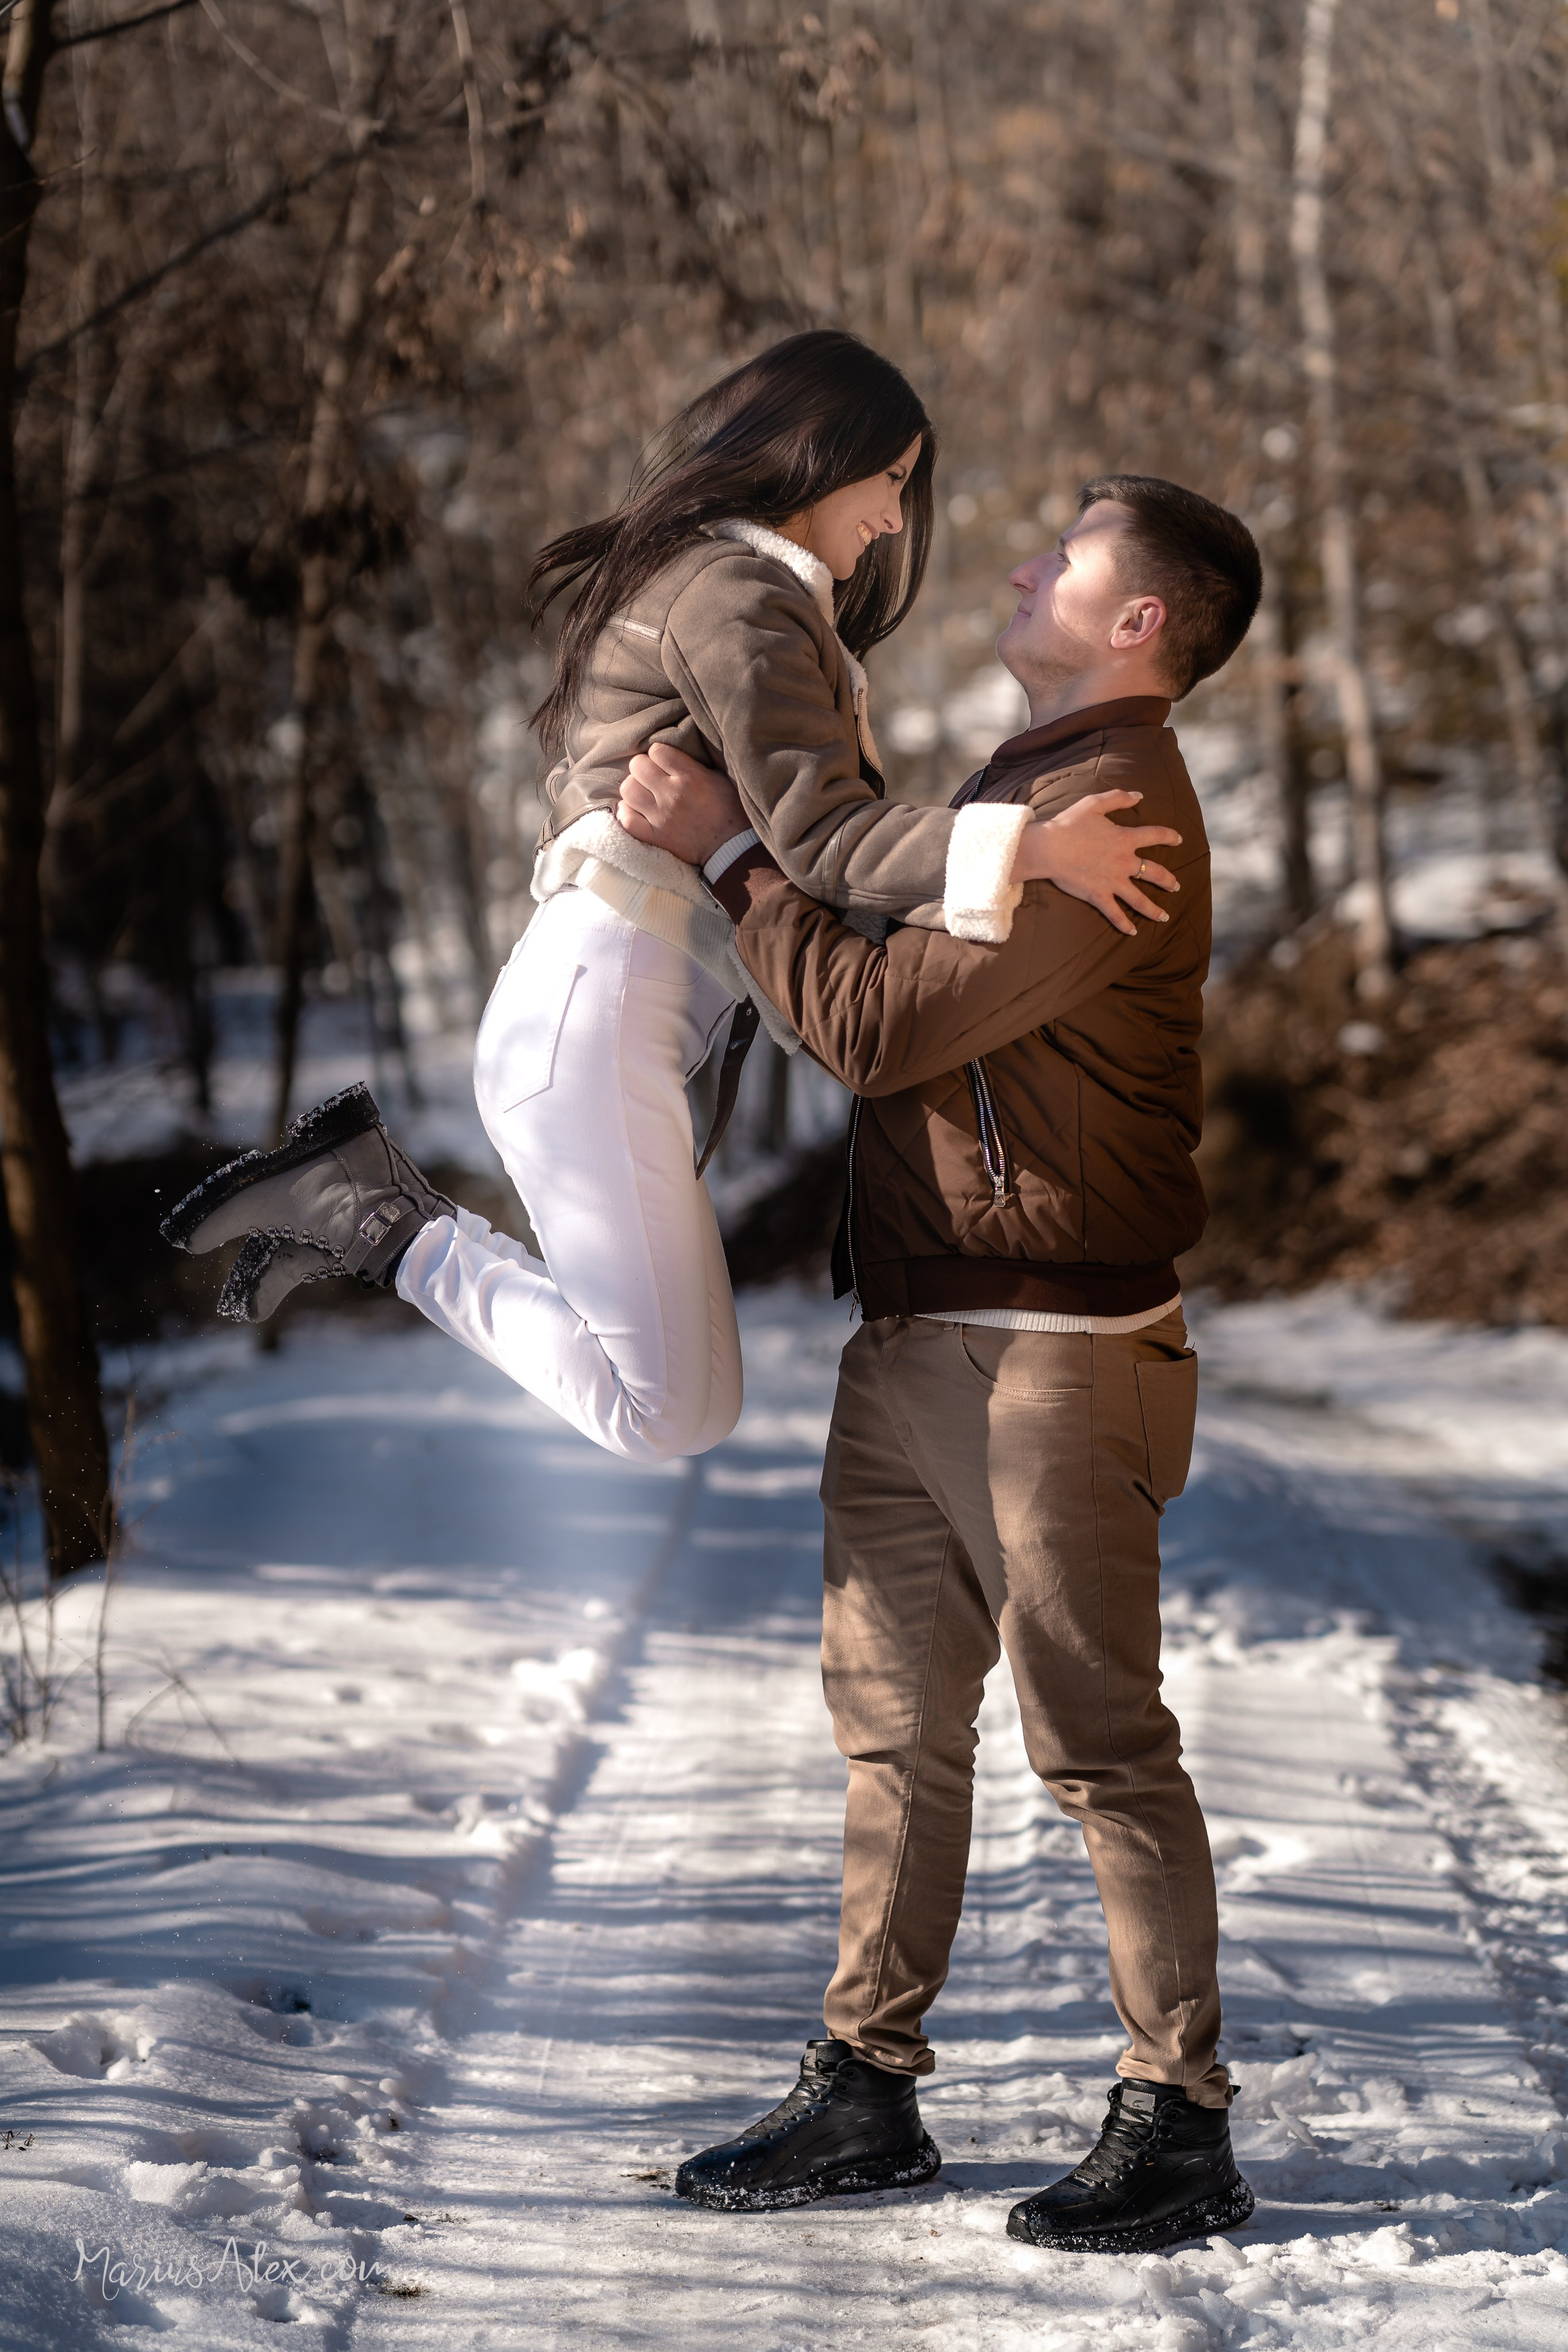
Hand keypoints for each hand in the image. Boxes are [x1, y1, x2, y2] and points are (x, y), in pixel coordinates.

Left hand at [617, 741, 748, 866]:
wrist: (732, 847)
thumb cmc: (729, 810)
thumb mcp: (719, 777)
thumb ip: (695, 763)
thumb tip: (675, 752)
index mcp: (689, 776)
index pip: (657, 751)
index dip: (659, 754)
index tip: (664, 762)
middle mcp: (671, 794)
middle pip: (638, 766)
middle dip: (643, 767)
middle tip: (650, 776)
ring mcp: (660, 817)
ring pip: (628, 790)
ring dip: (634, 788)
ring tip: (643, 793)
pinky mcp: (655, 837)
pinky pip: (626, 820)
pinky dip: (626, 812)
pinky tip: (635, 810)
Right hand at [1012, 789, 1181, 936]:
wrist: (1048, 848)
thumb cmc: (1068, 824)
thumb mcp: (1094, 803)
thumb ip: (1118, 798)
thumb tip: (1139, 796)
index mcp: (1125, 839)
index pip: (1155, 835)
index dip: (1169, 836)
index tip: (1179, 840)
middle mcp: (1124, 862)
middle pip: (1154, 872)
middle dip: (1168, 880)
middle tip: (1176, 886)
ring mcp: (1113, 881)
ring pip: (1140, 899)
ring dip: (1154, 909)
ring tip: (1164, 916)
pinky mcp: (1099, 895)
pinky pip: (1115, 913)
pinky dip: (1124, 924)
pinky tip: (1133, 932)